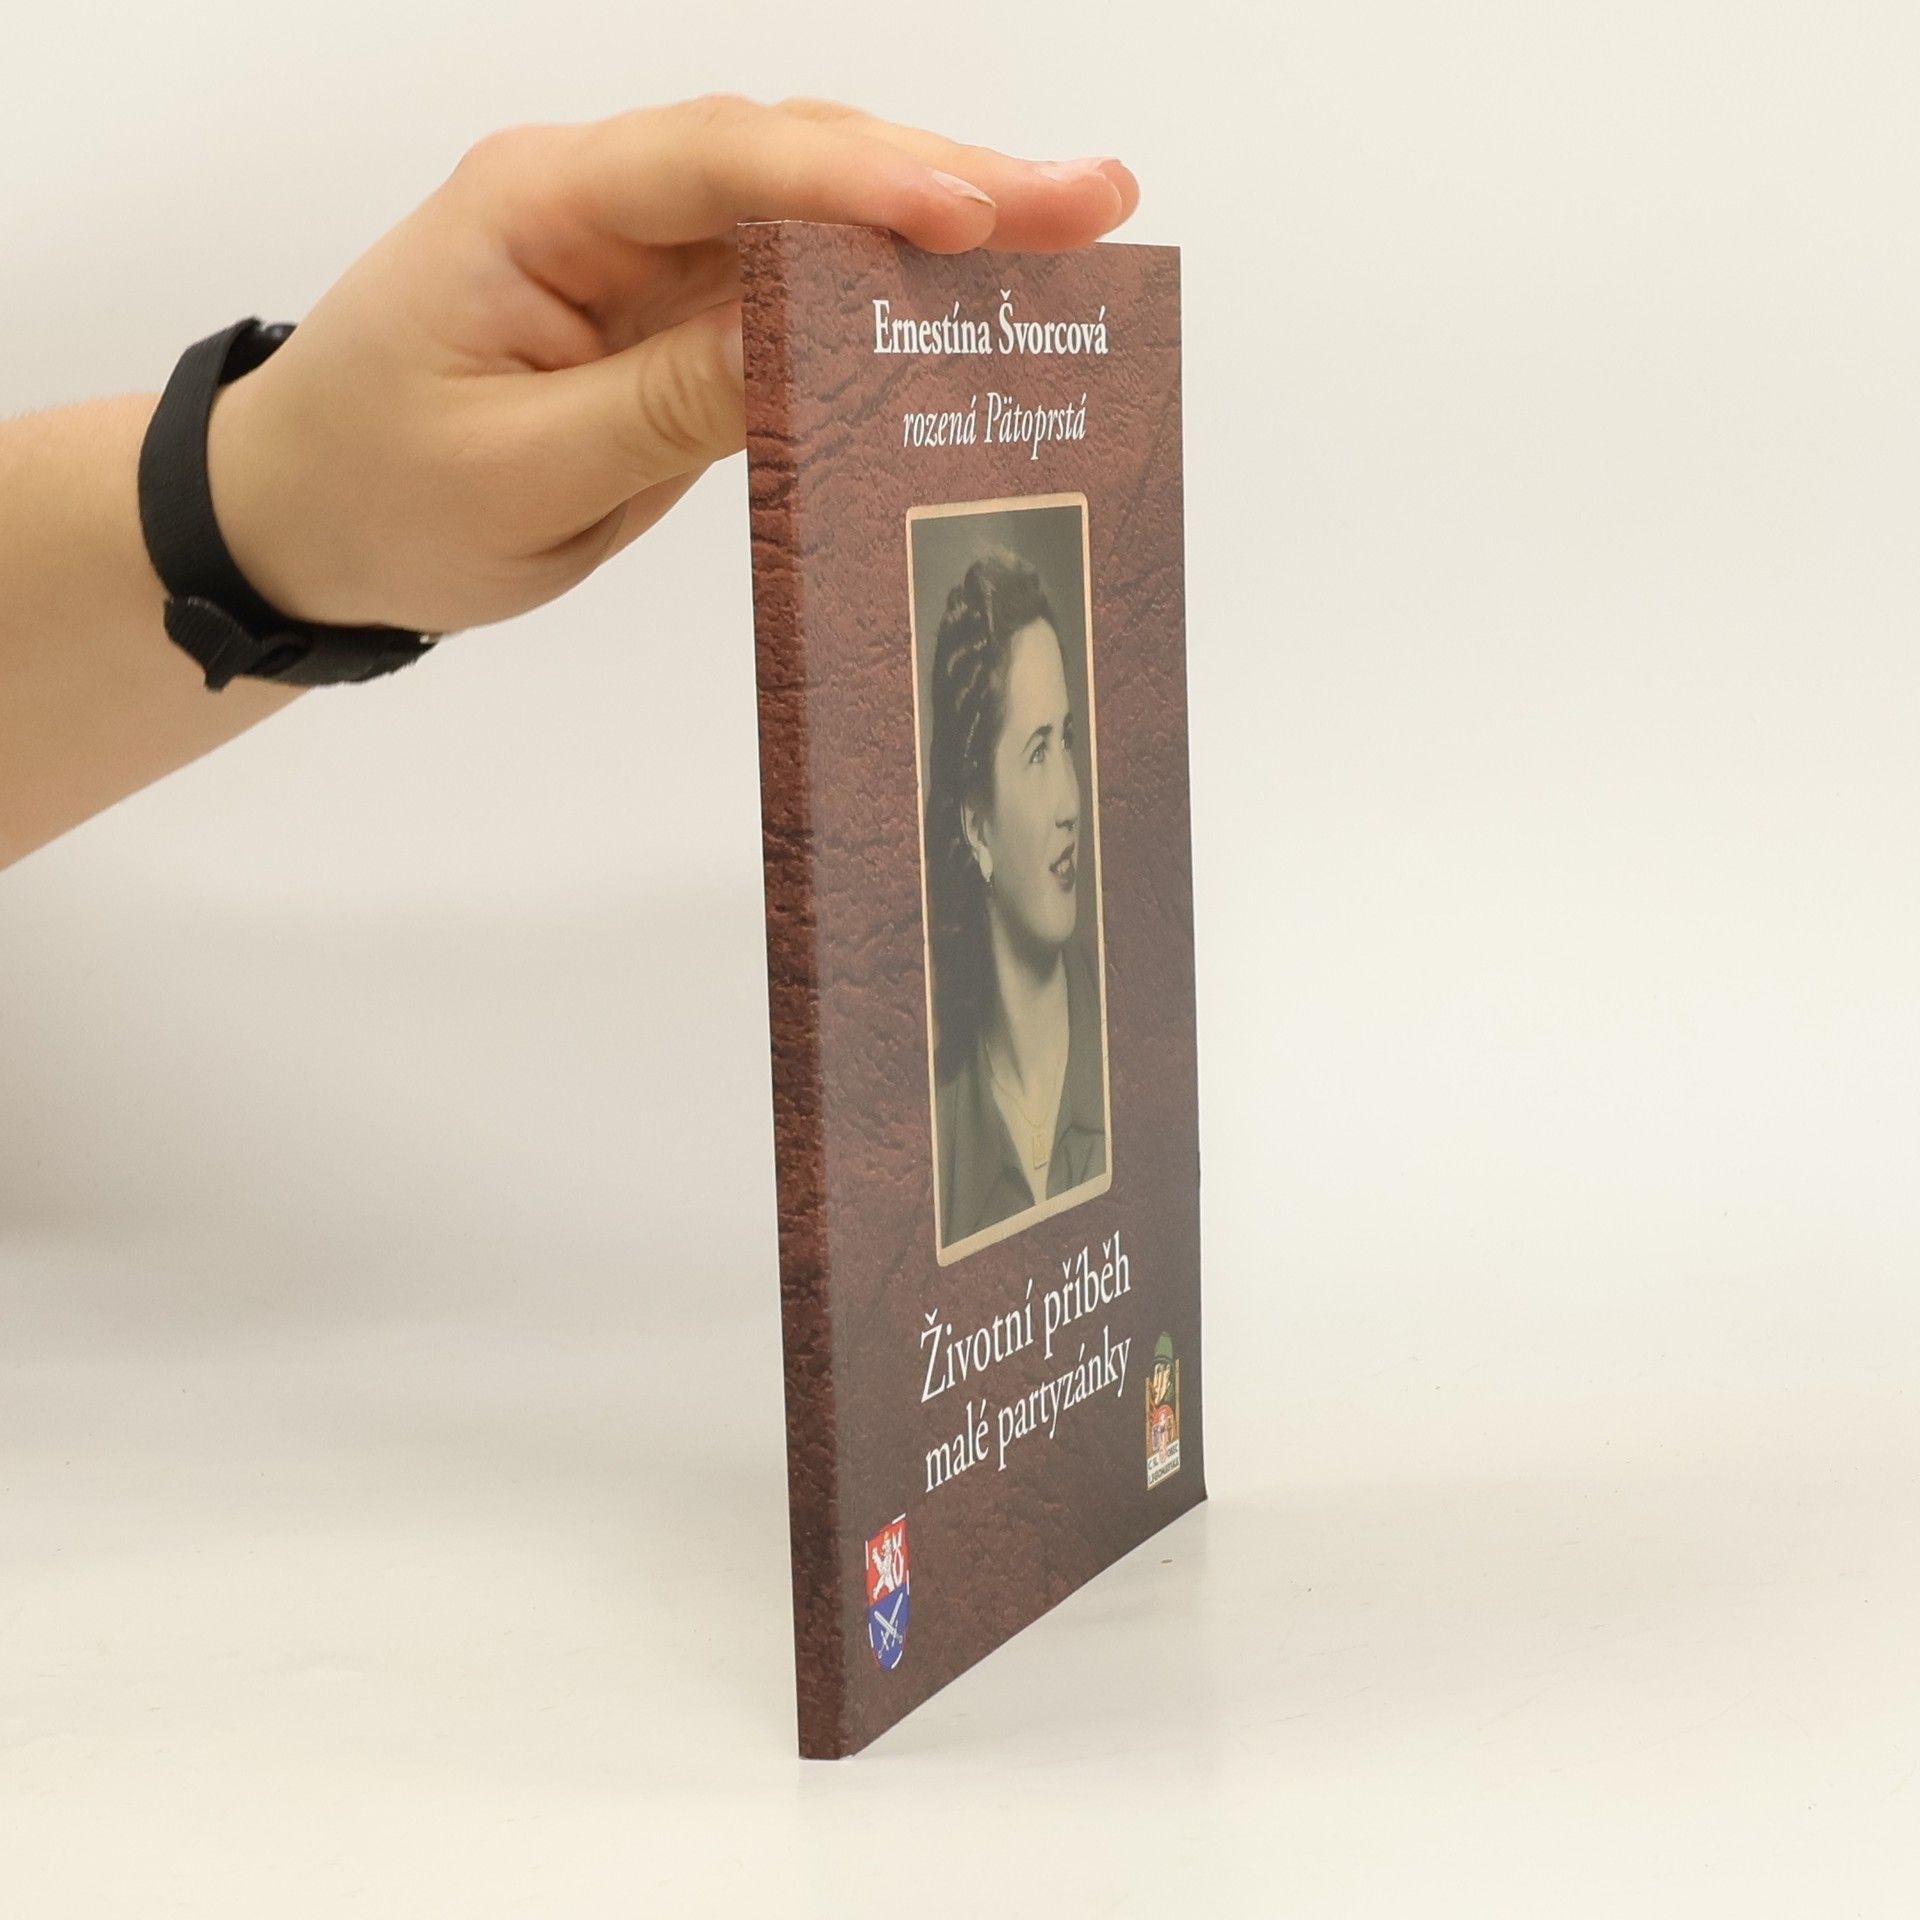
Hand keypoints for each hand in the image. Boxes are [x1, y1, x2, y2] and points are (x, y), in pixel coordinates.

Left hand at [205, 97, 1138, 636]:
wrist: (306, 516)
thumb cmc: (381, 491)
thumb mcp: (521, 471)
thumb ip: (668, 403)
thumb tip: (809, 343)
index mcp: (539, 209)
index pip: (718, 164)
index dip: (853, 184)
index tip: (970, 218)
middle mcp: (602, 206)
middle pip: (791, 159)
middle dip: (946, 178)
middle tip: (1092, 199)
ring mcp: (643, 258)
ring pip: (810, 215)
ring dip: (940, 224)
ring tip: (1074, 230)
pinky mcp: (672, 318)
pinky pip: (793, 291)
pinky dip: (888, 297)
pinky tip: (977, 301)